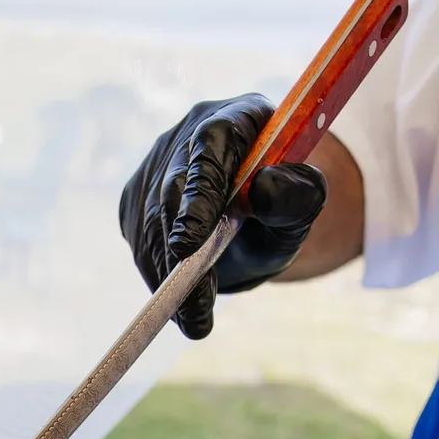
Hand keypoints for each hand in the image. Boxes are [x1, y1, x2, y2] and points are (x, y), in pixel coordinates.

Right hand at [119, 95, 327, 338]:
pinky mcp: (136, 197)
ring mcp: (156, 165)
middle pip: (170, 191)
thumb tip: (266, 189)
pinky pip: (138, 239)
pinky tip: (179, 301)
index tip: (188, 246)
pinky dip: (156, 274)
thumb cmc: (281, 209)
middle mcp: (188, 135)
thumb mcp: (302, 208)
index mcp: (236, 121)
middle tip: (195, 308)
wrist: (255, 219)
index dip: (197, 197)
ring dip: (166, 274)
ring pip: (149, 222)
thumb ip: (298, 197)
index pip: (210, 150)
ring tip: (193, 317)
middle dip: (177, 252)